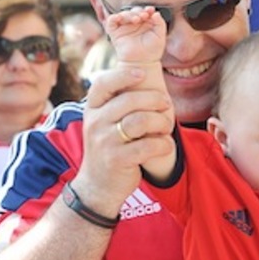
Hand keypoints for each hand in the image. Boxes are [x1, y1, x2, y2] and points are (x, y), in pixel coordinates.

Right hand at [75, 66, 174, 213]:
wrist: (97, 186)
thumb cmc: (109, 148)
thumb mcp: (104, 122)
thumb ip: (117, 102)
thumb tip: (142, 73)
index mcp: (92, 109)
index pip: (103, 83)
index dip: (123, 75)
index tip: (142, 74)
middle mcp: (95, 123)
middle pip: (129, 100)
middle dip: (154, 100)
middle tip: (166, 105)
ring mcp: (105, 142)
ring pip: (140, 121)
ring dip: (161, 122)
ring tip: (166, 127)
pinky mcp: (117, 160)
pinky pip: (147, 146)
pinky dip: (162, 144)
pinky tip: (165, 145)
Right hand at [105, 6, 165, 64]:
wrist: (143, 63)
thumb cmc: (152, 51)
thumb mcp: (160, 36)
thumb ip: (160, 23)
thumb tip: (156, 13)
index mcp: (145, 23)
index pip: (144, 11)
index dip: (147, 9)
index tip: (150, 10)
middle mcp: (134, 24)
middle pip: (133, 11)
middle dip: (138, 11)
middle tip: (144, 16)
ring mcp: (124, 28)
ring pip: (123, 14)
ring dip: (129, 14)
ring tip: (136, 20)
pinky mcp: (115, 33)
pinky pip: (111, 21)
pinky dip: (114, 18)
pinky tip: (120, 18)